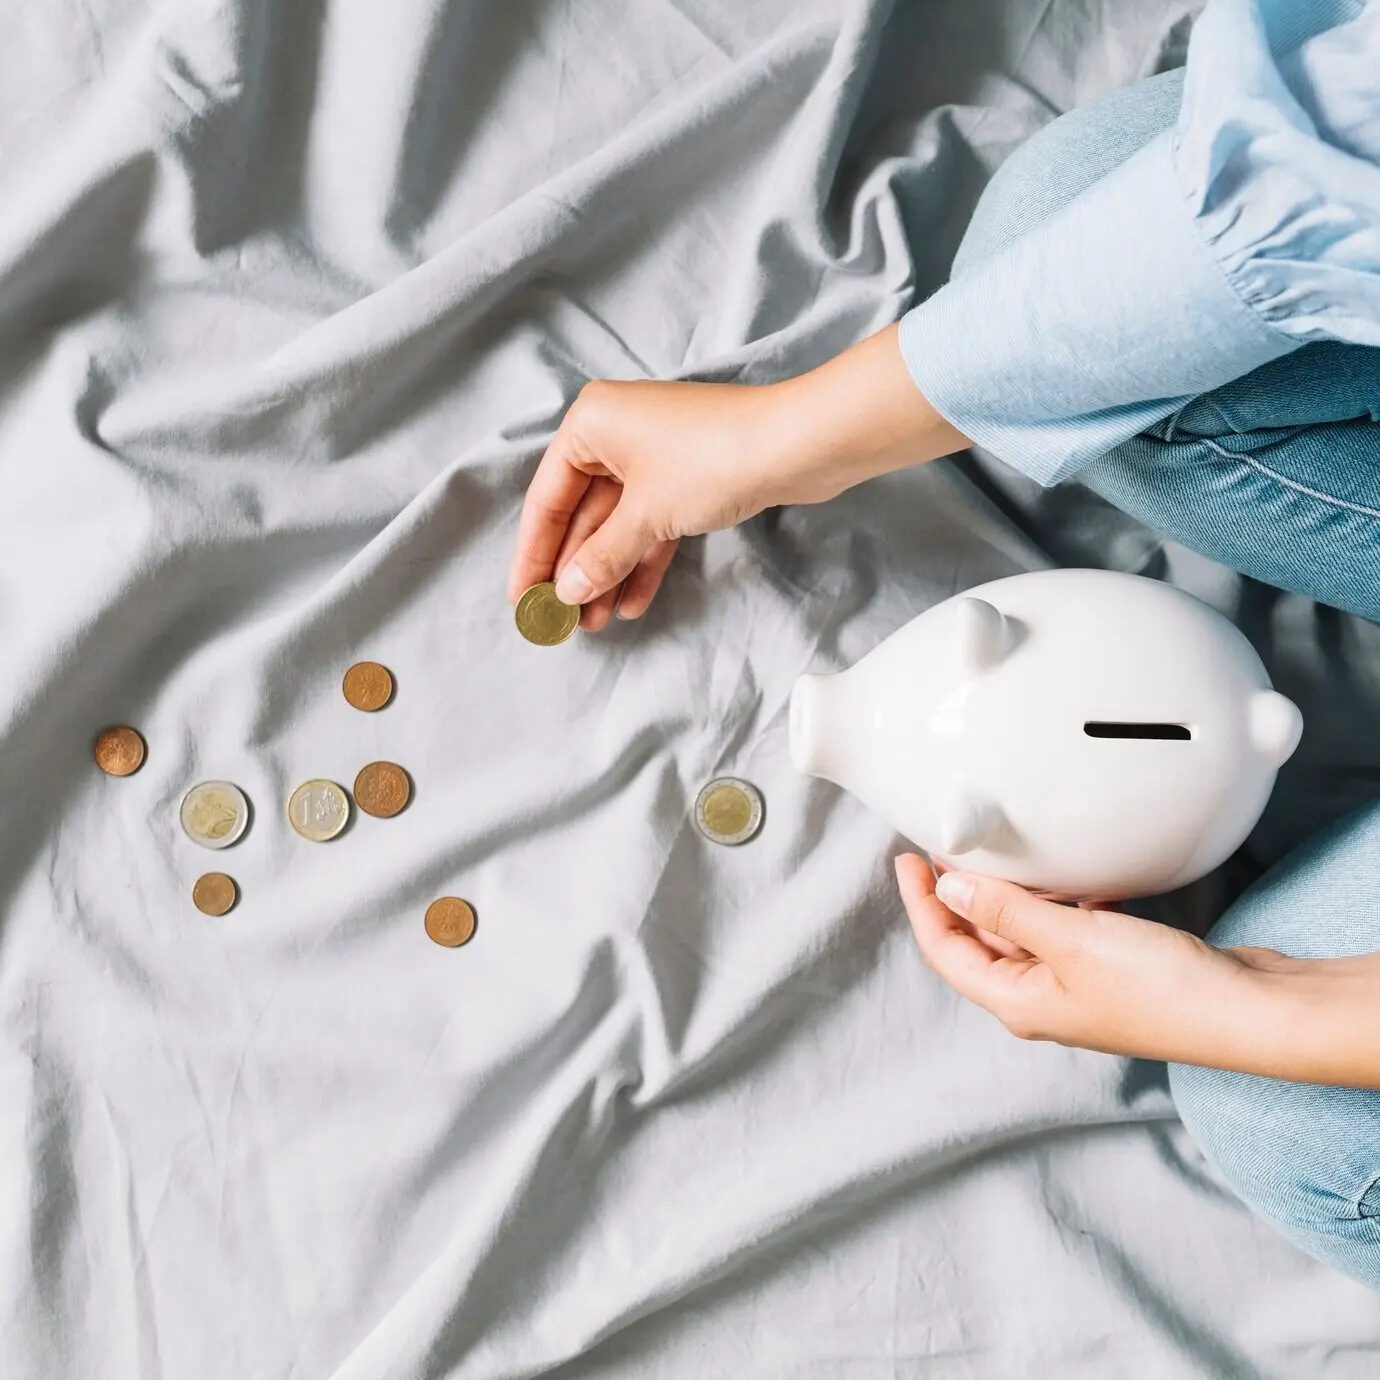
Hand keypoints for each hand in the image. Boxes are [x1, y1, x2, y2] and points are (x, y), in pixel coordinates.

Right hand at [506, 325, 969, 628]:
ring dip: (607, 573)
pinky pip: (651, 524)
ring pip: (618, 524)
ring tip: (595, 623)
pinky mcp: (688, 477)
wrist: (797, 444)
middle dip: (574, 570)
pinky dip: (641, 560)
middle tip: (561, 620)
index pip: (546, 497)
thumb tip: (566, 592)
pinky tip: (630, 602)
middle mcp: (616, 433)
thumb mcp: (645, 515)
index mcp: (590, 424)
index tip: (521, 599)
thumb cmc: (711, 462)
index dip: (532, 554)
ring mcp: (654, 455)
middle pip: (581, 514)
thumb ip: (600, 556)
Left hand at [894, 854, 1285, 1065]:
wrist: (1248, 1012)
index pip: (946, 951)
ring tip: (998, 856)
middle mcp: (1042, 1000)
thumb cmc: (1165, 991)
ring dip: (1006, 898)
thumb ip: (1008, 912)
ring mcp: (1077, 987)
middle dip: (958, 896)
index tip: (909, 860)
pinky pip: (1063, 930)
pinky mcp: (1111, 971)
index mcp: (1019, 1003)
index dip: (922, 904)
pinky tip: (1066, 879)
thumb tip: (954, 889)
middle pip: (977, 943)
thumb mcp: (1071, 941)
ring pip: (1021, 935)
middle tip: (946, 848)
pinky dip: (1054, 902)